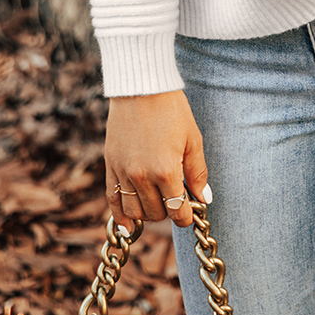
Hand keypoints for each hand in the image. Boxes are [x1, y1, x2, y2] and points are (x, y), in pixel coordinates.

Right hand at [105, 89, 208, 229]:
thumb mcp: (193, 139)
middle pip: (157, 213)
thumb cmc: (172, 110)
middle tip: (177, 197)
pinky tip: (129, 225)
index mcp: (166, 171)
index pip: (177, 210)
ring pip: (135, 212)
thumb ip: (198, 172)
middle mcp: (142, 177)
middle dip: (170, 210)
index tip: (191, 212)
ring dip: (149, 213)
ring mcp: (123, 173)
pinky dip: (121, 216)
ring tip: (158, 201)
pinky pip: (113, 200)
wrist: (142, 88)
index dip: (186, 216)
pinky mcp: (110, 166)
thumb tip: (204, 199)